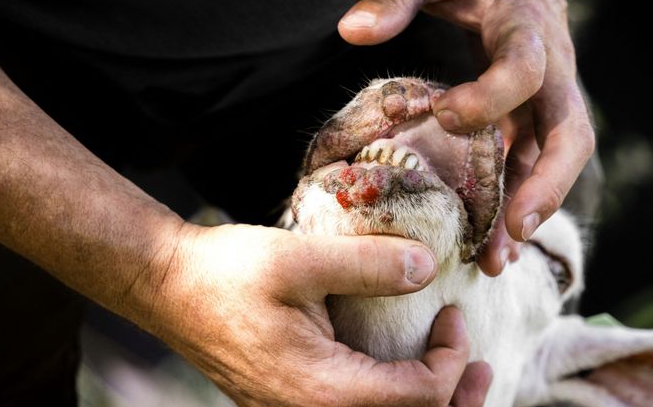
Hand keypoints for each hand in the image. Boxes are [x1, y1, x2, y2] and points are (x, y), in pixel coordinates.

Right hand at [146, 223, 490, 406]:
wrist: (169, 287)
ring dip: (427, 405)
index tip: (452, 314)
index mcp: (321, 389)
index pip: (417, 398)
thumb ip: (369, 263)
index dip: (451, 359)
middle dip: (456, 402)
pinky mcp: (289, 401)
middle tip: (483, 368)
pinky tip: (400, 372)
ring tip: (458, 377)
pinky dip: (392, 400)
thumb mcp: (299, 259)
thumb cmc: (226, 273)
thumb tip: (427, 269)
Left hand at [338, 0, 594, 275]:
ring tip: (497, 261)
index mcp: (527, 29)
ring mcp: (546, 98)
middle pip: (570, 133)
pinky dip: (517, 200)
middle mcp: (551, 69)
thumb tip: (352, 30)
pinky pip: (532, 162)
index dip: (491, 97)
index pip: (526, 69)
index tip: (445, 115)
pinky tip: (495, 241)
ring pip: (554, 160)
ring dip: (530, 210)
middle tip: (514, 230)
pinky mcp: (532, 115)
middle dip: (547, 184)